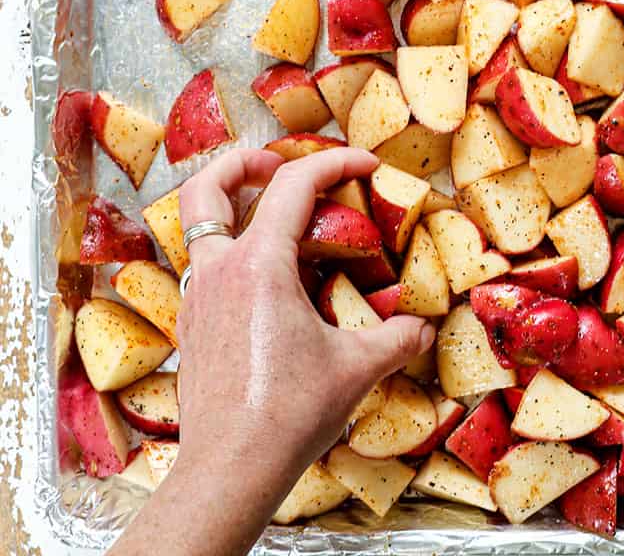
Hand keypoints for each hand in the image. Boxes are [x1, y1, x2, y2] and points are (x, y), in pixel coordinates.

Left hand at [174, 147, 434, 477]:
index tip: (365, 164)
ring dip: (231, 206)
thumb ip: (399, 337)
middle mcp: (219, 272)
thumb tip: (424, 325)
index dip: (334, 162)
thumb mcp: (359, 368)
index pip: (293, 185)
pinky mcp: (193, 327)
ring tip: (271, 214)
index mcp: (258, 266)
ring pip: (198, 227)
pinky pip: (205, 268)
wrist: (232, 468)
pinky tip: (268, 279)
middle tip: (279, 162)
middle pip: (208, 187)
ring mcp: (198, 299)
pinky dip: (233, 252)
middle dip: (244, 162)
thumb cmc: (289, 415)